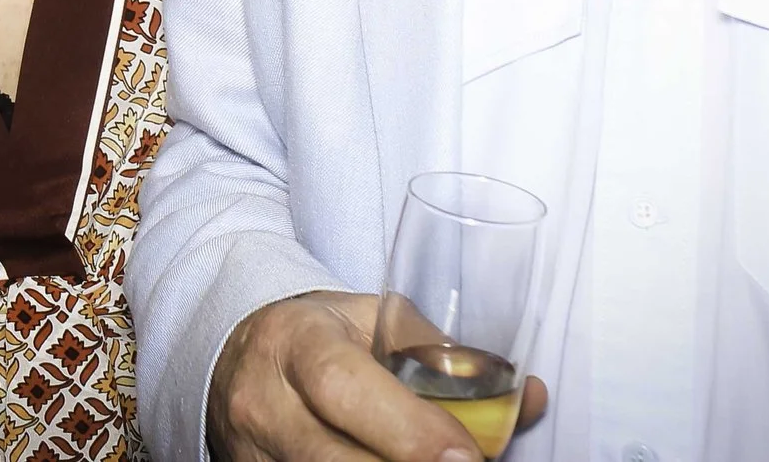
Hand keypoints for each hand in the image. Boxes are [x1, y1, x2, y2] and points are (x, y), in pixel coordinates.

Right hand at [206, 291, 546, 460]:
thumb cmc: (319, 336)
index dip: (409, 431)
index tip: (467, 458)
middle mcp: (263, 401)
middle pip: (330, 458)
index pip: (344, 388)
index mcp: (296, 341)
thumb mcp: (371, 320)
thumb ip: (444, 357)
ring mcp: (252, 453)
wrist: (239, 358)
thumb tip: (530, 398)